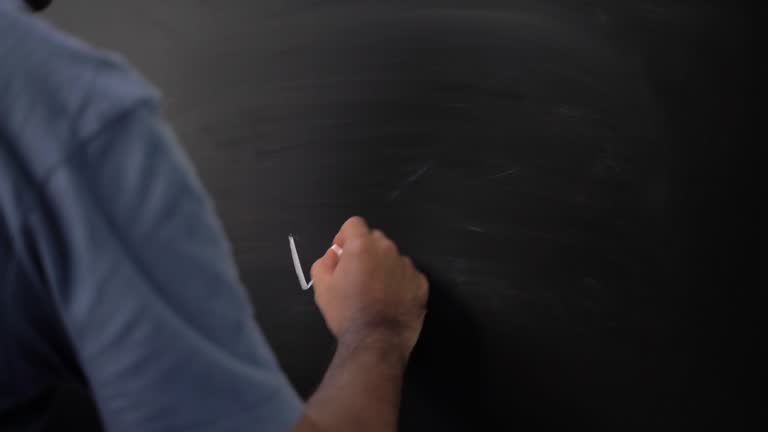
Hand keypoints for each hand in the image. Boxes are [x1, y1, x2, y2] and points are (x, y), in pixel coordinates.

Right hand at [311, 217, 428, 358]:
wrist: (376, 341)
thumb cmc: (345, 312)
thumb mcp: (321, 287)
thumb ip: (325, 262)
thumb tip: (335, 255)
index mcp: (362, 245)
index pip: (354, 224)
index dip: (345, 237)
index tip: (342, 255)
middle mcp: (388, 249)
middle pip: (375, 239)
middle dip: (365, 252)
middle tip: (357, 276)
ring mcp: (407, 266)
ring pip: (392, 257)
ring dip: (383, 267)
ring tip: (375, 293)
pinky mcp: (421, 283)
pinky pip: (407, 275)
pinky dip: (399, 283)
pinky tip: (391, 302)